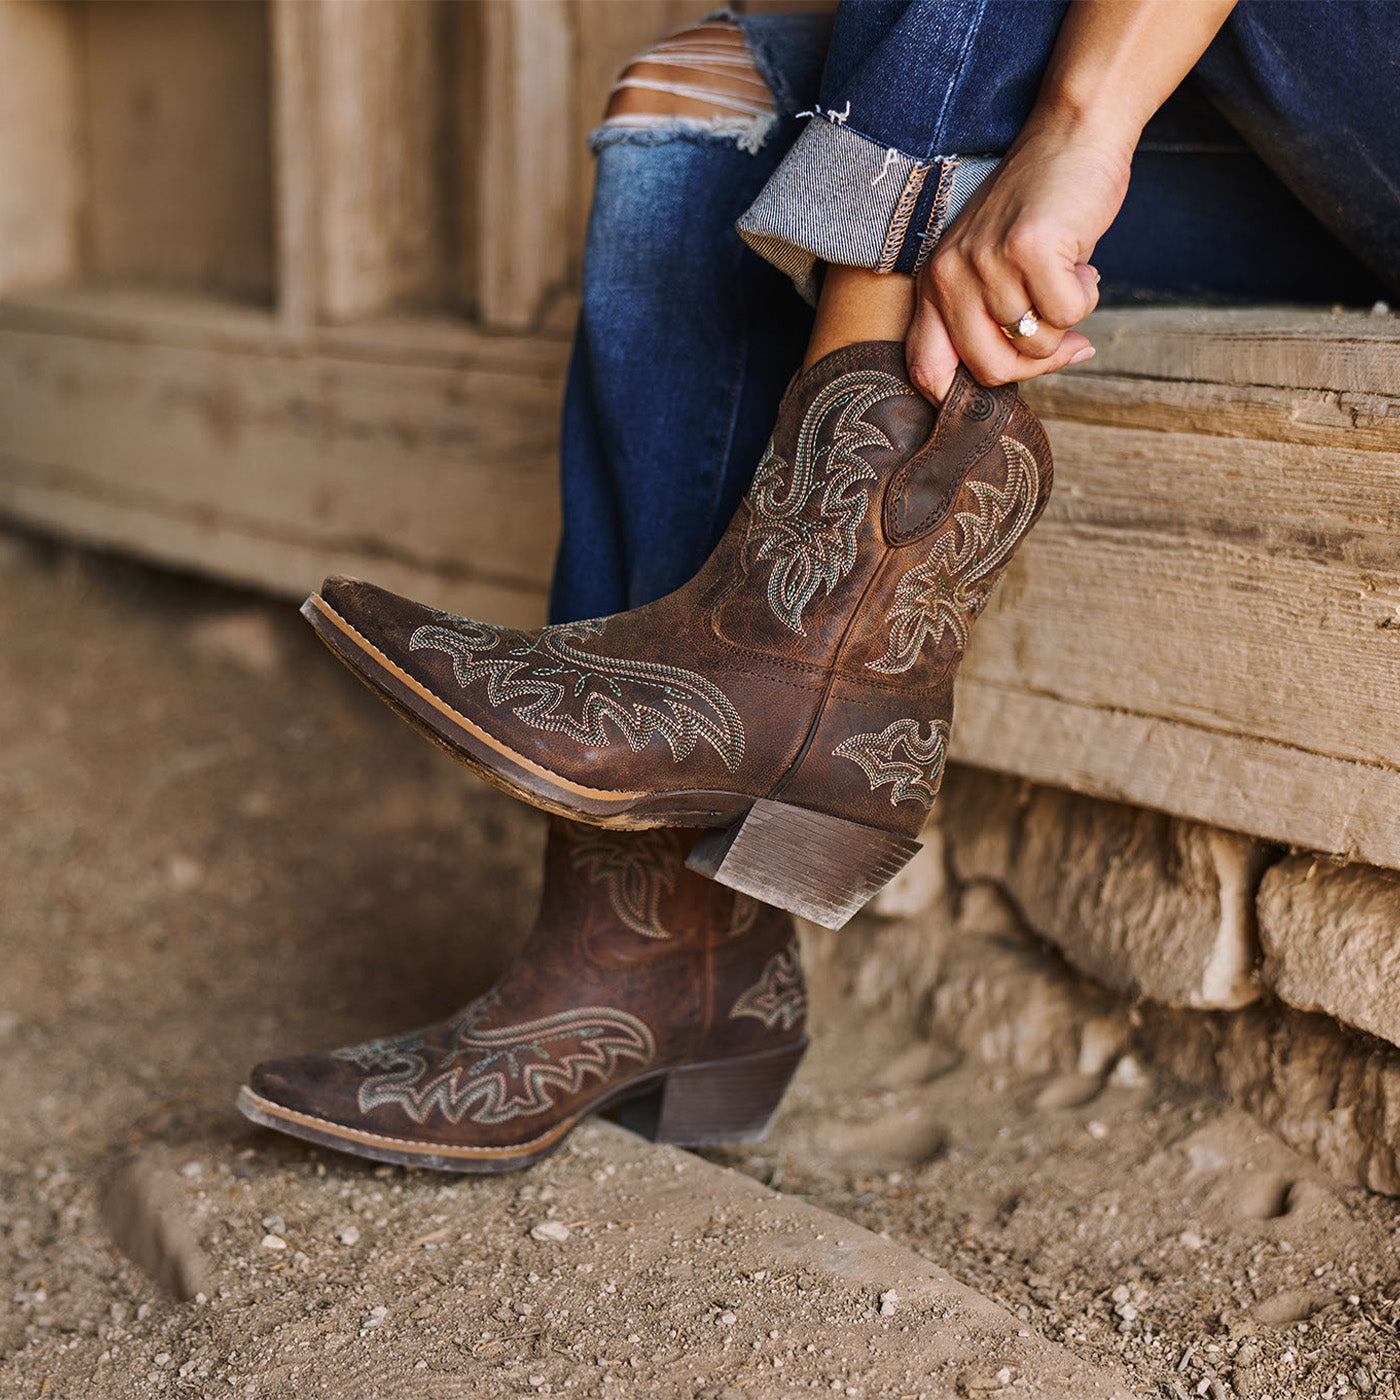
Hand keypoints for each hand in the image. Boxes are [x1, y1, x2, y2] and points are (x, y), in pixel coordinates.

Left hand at [906, 120, 1131, 399]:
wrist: (1071, 135)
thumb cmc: (1036, 210)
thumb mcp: (989, 266)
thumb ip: (984, 320)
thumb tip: (1011, 379)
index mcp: (933, 286)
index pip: (927, 370)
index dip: (964, 396)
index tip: (1008, 377)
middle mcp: (949, 276)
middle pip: (989, 369)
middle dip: (1036, 364)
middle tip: (1065, 339)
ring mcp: (987, 262)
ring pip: (1034, 343)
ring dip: (1067, 321)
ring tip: (1070, 280)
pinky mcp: (1029, 248)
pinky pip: (1066, 314)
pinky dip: (1086, 297)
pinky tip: (1083, 267)